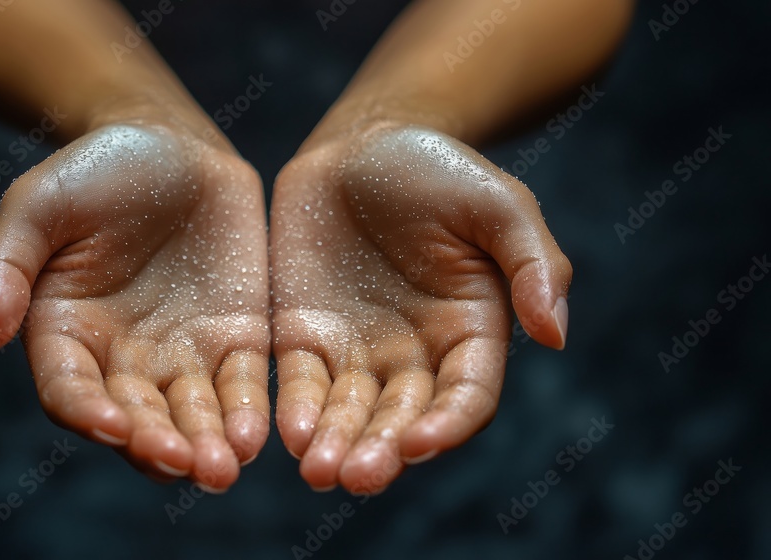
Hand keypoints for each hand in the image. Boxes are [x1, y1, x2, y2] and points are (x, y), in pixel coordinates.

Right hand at [0, 123, 269, 491]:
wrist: (169, 142)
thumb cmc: (93, 170)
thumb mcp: (37, 204)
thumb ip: (6, 264)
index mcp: (65, 334)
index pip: (71, 392)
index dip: (89, 413)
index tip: (114, 426)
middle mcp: (123, 359)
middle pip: (137, 419)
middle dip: (157, 445)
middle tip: (183, 463)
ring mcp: (182, 354)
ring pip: (192, 416)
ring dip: (206, 447)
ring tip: (223, 468)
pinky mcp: (235, 339)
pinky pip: (243, 386)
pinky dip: (249, 414)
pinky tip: (257, 435)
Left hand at [270, 123, 571, 493]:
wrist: (362, 142)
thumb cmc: (439, 168)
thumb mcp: (498, 204)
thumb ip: (533, 263)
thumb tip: (555, 335)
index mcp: (471, 332)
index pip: (467, 395)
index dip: (448, 424)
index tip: (419, 442)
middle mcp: (415, 354)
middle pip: (403, 418)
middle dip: (383, 449)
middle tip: (358, 476)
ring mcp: (357, 349)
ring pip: (349, 413)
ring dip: (336, 445)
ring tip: (318, 472)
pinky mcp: (306, 335)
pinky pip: (301, 383)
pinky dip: (296, 411)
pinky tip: (287, 433)